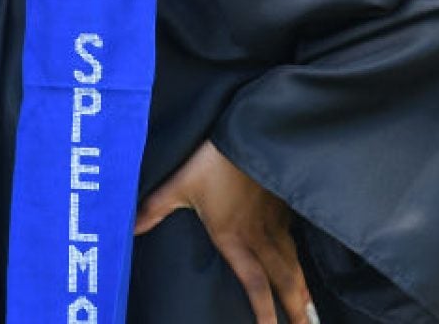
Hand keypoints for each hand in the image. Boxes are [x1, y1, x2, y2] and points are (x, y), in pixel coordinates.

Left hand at [135, 139, 316, 323]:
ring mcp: (277, 221)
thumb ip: (154, 209)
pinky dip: (302, 259)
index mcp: (233, 236)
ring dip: (303, 289)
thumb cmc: (213, 161)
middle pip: (283, 280)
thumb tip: (128, 227)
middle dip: (296, 309)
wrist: (252, 133)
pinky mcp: (285, 205)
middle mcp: (260, 235)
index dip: (264, 310)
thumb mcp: (178, 185)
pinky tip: (304, 266)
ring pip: (294, 263)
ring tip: (310, 310)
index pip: (253, 283)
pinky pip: (296, 240)